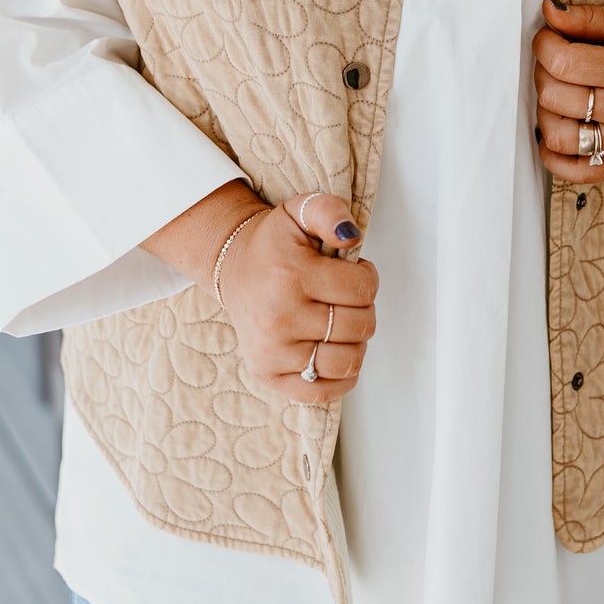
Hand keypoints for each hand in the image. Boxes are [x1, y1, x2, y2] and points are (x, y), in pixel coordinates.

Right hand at [216, 191, 378, 402]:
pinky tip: (334, 351)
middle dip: (362, 309)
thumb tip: (351, 237)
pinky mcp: (268, 374)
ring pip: (347, 362)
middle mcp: (279, 318)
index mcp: (291, 276)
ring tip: (339, 322)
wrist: (235, 269)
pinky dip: (340, 378)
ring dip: (355, 342)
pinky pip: (322, 392)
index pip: (362, 289)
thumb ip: (331, 212)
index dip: (368, 278)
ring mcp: (272, 351)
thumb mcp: (300, 210)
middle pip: (359, 326)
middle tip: (343, 296)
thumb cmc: (275, 244)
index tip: (352, 271)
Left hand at [533, 0, 603, 183]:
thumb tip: (548, 13)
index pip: (561, 62)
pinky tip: (557, 131)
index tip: (550, 37)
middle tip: (557, 60)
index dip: (544, 45)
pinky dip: (555, 157)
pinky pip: (579, 172)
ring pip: (558, 137)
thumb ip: (590, 17)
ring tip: (560, 92)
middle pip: (554, 97)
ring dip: (545, 111)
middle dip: (543, 72)